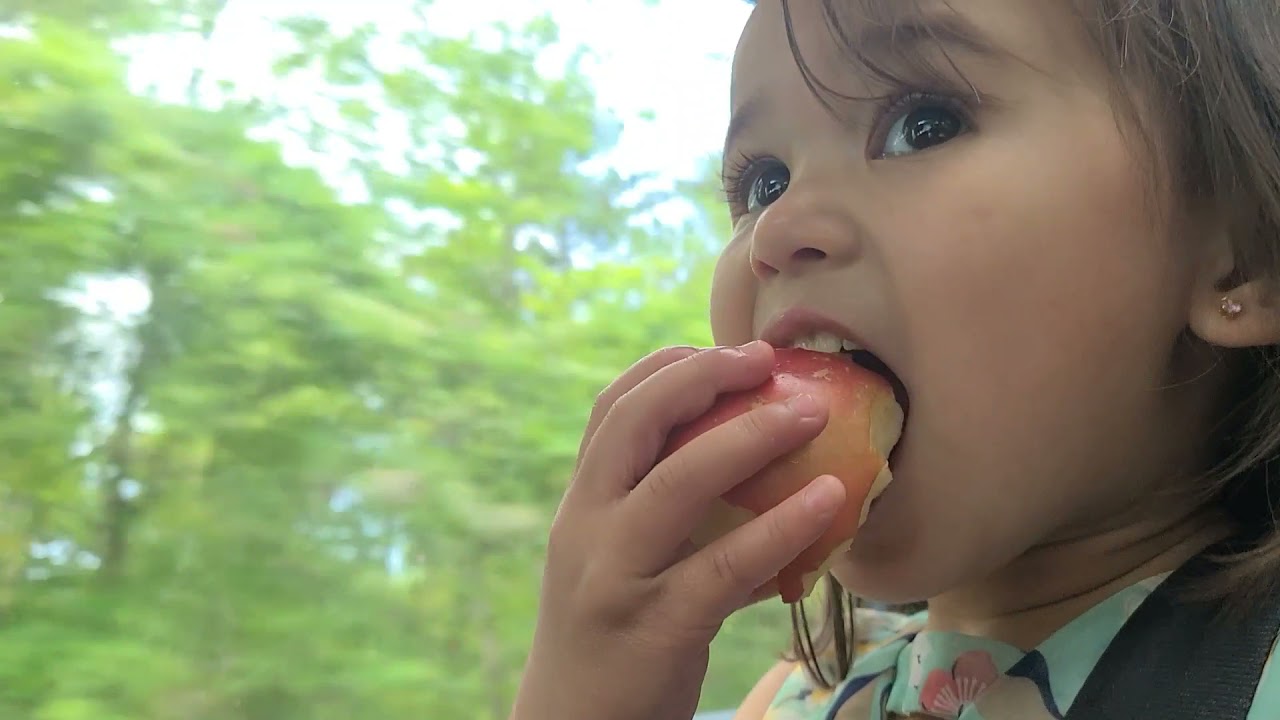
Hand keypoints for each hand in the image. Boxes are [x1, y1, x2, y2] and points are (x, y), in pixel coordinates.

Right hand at [509, 341, 847, 719]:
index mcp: (580, 504)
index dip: (668, 366)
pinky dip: (781, 526)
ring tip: (810, 412)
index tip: (726, 347)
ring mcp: (616, 576)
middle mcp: (586, 528)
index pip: (610, 408)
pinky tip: (829, 501)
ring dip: (751, 437)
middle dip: (702, 377)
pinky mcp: (655, 627)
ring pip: (679, 483)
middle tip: (767, 359)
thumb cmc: (611, 635)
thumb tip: (749, 457)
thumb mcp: (615, 559)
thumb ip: (654, 508)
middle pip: (635, 424)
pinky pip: (725, 566)